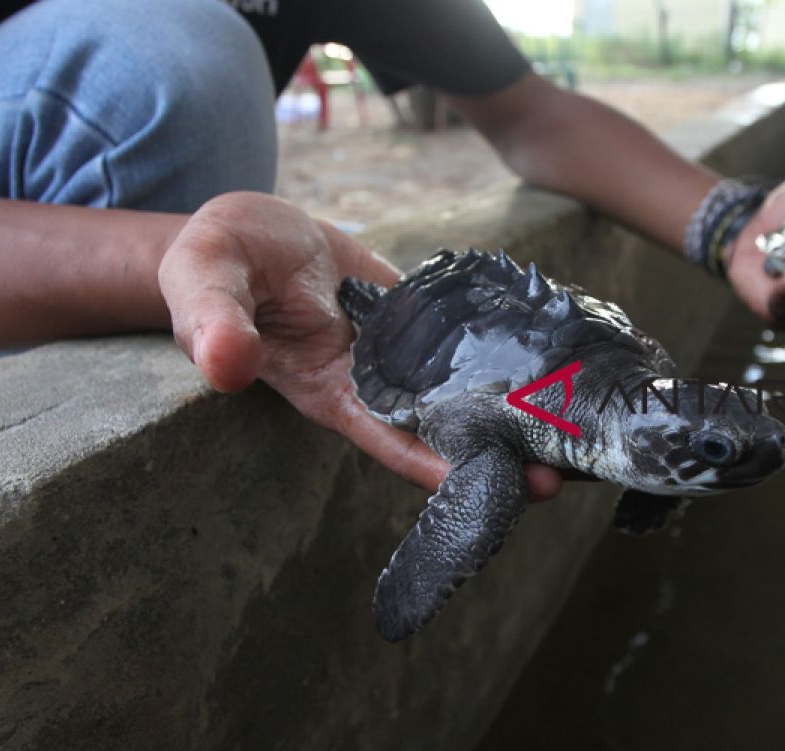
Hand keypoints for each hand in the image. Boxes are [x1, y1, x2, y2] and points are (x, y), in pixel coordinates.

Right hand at [158, 192, 561, 499]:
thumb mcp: (203, 278)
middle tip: (573, 466)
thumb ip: (213, 320)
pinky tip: (555, 352)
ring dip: (516, 404)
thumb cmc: (215, 258)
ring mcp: (402, 351)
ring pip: (466, 387)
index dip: (442, 466)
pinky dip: (506, 348)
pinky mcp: (421, 318)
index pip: (392, 439)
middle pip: (444, 426)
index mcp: (325, 388)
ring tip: (582, 417)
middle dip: (501, 450)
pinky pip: (467, 338)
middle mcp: (372, 381)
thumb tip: (224, 362)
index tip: (503, 487)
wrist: (247, 228)